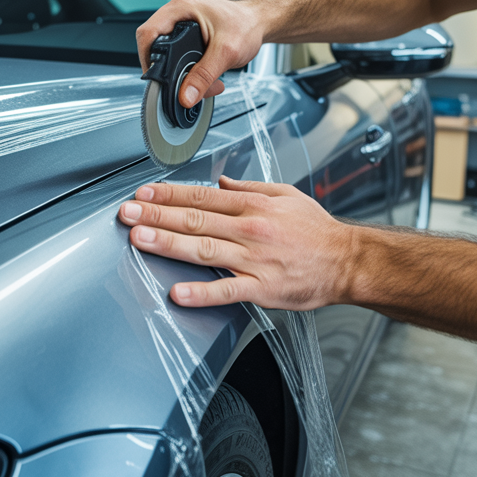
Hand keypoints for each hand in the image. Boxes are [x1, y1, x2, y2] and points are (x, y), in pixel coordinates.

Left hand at [118, 176, 359, 309]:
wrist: (349, 262)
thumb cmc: (318, 231)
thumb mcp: (286, 195)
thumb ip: (251, 188)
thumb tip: (222, 183)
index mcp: (254, 206)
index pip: (202, 197)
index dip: (168, 195)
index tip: (143, 194)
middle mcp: (250, 229)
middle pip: (195, 220)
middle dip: (156, 216)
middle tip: (127, 213)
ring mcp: (255, 260)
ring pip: (204, 250)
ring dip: (168, 244)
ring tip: (139, 240)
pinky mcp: (262, 288)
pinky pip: (227, 290)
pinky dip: (201, 293)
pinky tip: (177, 293)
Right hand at [136, 0, 267, 107]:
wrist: (260, 22)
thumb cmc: (246, 24)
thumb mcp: (226, 52)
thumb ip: (205, 76)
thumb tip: (186, 95)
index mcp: (181, 9)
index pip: (147, 33)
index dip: (146, 58)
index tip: (155, 78)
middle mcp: (178, 15)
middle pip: (155, 47)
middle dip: (168, 71)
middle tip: (181, 85)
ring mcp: (182, 25)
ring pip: (168, 55)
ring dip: (182, 74)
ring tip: (202, 83)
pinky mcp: (189, 35)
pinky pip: (179, 57)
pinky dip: (190, 71)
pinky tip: (204, 75)